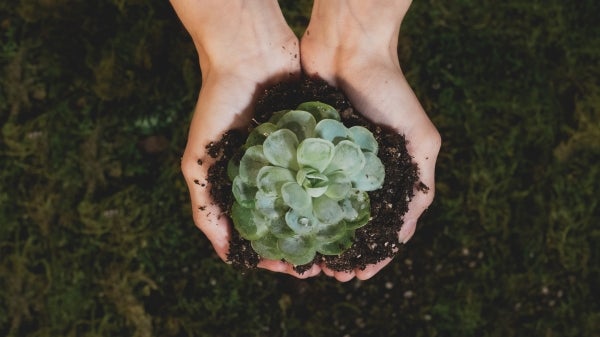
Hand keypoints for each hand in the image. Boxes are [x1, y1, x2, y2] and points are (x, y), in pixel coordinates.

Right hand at [171, 0, 320, 277]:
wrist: (249, 53)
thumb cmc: (217, 105)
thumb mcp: (199, 160)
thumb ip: (205, 205)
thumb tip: (225, 256)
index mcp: (246, 183)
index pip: (262, 229)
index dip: (273, 253)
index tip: (289, 269)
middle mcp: (274, 173)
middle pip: (294, 219)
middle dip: (306, 244)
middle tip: (323, 263)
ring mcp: (298, 156)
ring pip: (317, 199)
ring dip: (327, 224)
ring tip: (341, 244)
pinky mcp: (319, 138)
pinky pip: (334, 169)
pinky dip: (342, 189)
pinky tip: (353, 208)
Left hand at [300, 0, 440, 280]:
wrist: (348, 50)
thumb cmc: (390, 92)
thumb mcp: (420, 139)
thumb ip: (421, 182)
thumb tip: (406, 230)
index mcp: (390, 175)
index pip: (384, 226)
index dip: (374, 253)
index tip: (359, 275)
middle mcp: (360, 173)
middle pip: (351, 224)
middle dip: (341, 251)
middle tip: (327, 274)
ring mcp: (332, 163)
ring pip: (323, 210)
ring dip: (317, 236)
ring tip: (306, 259)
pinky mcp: (308, 149)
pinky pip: (301, 184)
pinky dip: (297, 207)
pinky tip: (288, 225)